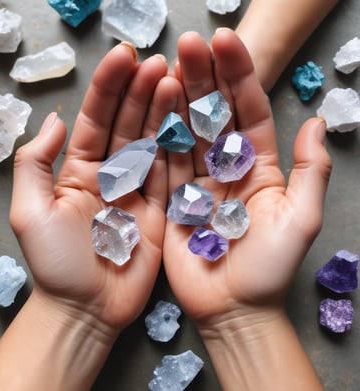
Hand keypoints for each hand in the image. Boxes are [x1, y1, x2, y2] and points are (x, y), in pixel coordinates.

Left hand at [9, 43, 176, 332]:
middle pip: (128, 126)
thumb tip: (54, 120)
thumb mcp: (31, 211)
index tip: (124, 58)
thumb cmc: (57, 264)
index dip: (108, 88)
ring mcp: (139, 191)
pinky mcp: (161, 210)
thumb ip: (35, 162)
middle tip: (158, 63)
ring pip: (153, 144)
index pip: (96, 120)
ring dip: (163, 113)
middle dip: (140, 93)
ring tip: (174, 81)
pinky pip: (171, 174)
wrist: (88, 308)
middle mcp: (111, 175)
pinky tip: (187, 122)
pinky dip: (179, 148)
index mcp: (79, 171)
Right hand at [164, 29, 331, 324]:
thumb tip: (317, 123)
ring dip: (177, 101)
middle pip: (214, 116)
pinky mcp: (173, 199)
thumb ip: (311, 169)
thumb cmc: (269, 268)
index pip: (249, 112)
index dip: (238, 76)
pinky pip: (166, 163)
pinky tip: (152, 109)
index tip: (225, 43)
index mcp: (260, 167)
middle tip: (188, 44)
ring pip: (187, 134)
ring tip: (166, 67)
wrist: (233, 308)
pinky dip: (159, 137)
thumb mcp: (301, 218)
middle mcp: (228, 168)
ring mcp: (197, 182)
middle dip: (203, 79)